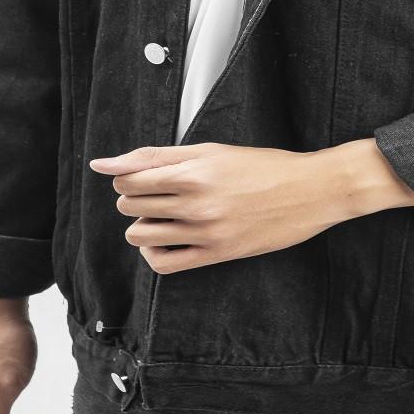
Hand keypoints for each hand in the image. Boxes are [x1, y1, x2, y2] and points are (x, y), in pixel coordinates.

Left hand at [90, 137, 413, 273]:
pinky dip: (155, 251)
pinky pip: (163, 263)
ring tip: (164, 214)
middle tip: (159, 190)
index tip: (144, 174)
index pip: (129, 179)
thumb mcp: (212, 150)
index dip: (128, 176)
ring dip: (143, 224)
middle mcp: (196, 205)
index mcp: (193, 173)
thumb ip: (157, 156)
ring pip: (141, 235)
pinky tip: (168, 237)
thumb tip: (104, 163)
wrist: (309, 191)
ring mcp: (205, 233)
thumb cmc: (262, 166)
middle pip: (131, 206)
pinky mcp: (216, 255)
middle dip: (135, 197)